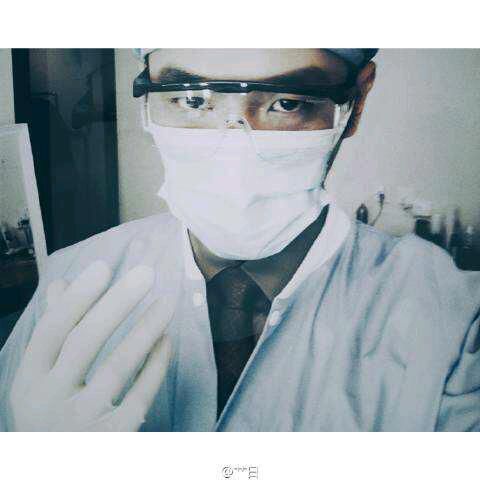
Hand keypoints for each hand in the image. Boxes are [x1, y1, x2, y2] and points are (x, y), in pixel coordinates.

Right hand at [10, 261, 172, 430]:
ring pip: (117, 367)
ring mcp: (81, 423)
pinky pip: (140, 395)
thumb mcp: (40, 378)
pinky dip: (156, 365)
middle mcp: (50, 401)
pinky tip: (166, 340)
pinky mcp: (113, 437)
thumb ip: (53, 331)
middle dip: (117, 303)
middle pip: (85, 342)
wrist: (53, 473)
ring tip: (167, 302)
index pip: (52, 330)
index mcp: (30, 381)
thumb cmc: (50, 415)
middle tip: (146, 273)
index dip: (77, 297)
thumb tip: (61, 283)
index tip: (104, 267)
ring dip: (145, 329)